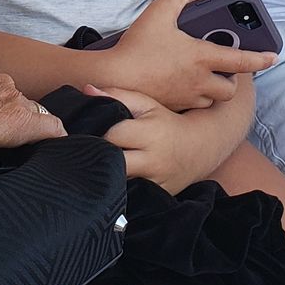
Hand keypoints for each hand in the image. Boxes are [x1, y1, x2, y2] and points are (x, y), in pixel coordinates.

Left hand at [0, 63, 65, 156]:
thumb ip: (7, 146)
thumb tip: (12, 148)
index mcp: (17, 118)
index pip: (54, 127)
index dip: (54, 138)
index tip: (52, 144)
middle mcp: (10, 93)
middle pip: (31, 110)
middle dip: (23, 123)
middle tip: (3, 139)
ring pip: (9, 94)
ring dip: (1, 106)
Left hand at [87, 85, 204, 192]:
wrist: (198, 149)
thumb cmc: (165, 123)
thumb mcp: (146, 104)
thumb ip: (117, 95)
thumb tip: (86, 89)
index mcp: (150, 133)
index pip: (112, 136)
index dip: (97, 134)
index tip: (90, 133)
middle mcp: (153, 160)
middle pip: (113, 162)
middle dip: (99, 157)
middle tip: (90, 152)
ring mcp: (155, 181)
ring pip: (119, 182)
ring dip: (107, 173)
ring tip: (100, 164)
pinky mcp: (156, 196)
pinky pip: (130, 195)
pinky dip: (120, 188)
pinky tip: (115, 180)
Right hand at [102, 0, 274, 110]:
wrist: (114, 79)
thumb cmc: (138, 47)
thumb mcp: (158, 13)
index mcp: (201, 58)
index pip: (241, 60)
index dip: (260, 58)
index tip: (272, 57)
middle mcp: (199, 81)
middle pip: (230, 89)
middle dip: (231, 81)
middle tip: (222, 68)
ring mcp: (186, 97)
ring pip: (211, 100)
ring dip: (212, 91)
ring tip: (201, 77)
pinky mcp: (173, 107)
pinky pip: (191, 106)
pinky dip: (192, 97)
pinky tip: (179, 85)